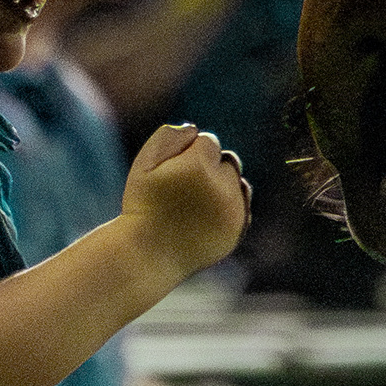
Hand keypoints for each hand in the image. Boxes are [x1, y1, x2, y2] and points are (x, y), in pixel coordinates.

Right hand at [117, 124, 249, 276]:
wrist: (149, 255)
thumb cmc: (143, 205)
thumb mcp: (144, 164)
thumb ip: (170, 136)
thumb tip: (195, 130)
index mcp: (198, 167)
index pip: (208, 142)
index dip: (187, 155)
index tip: (172, 174)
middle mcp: (222, 187)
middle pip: (227, 161)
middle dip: (210, 169)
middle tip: (184, 191)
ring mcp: (234, 211)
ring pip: (237, 182)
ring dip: (222, 187)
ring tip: (194, 205)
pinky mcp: (238, 229)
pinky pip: (242, 205)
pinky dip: (228, 207)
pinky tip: (204, 218)